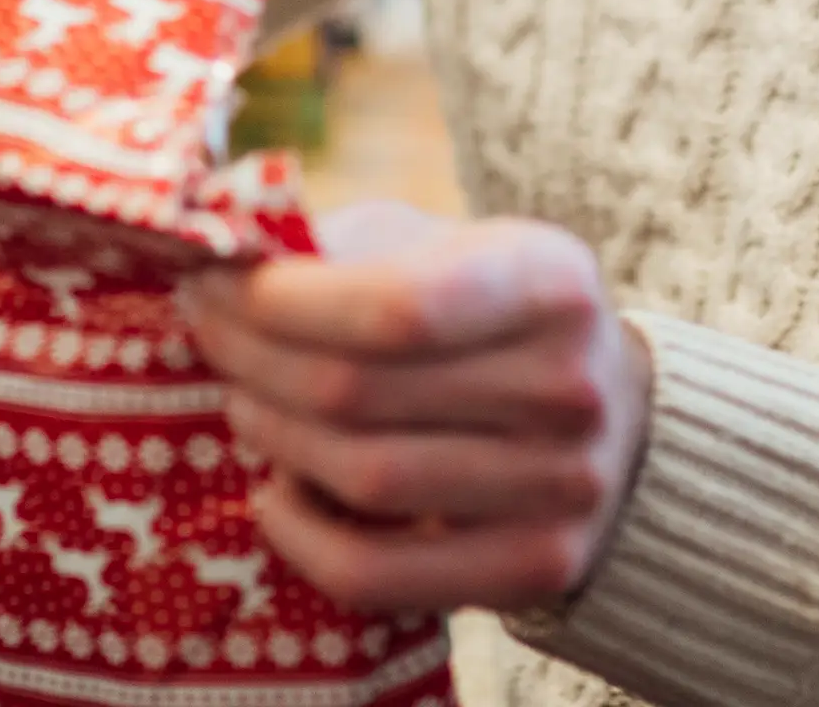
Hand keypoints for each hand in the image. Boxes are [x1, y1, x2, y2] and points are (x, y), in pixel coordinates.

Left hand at [179, 205, 653, 619]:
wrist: (612, 419)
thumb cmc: (483, 313)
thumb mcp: (439, 244)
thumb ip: (344, 246)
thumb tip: (220, 253)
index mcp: (550, 281)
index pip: (394, 305)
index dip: (282, 303)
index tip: (214, 283)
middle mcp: (572, 387)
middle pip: (360, 391)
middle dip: (251, 356)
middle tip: (205, 329)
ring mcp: (565, 489)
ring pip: (363, 477)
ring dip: (271, 432)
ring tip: (241, 396)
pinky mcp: (538, 569)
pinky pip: (378, 574)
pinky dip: (300, 537)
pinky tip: (275, 491)